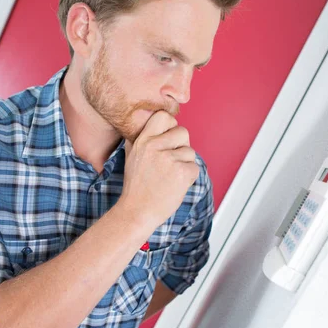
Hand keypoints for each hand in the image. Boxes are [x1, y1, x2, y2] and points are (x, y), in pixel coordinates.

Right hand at [120, 110, 199, 229]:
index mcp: (143, 140)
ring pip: (191, 152)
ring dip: (185, 164)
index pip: (164, 116)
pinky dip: (189, 177)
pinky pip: (195, 168)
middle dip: (181, 146)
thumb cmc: (136, 186)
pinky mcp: (182, 173)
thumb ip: (141, 138)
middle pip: (183, 132)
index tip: (168, 138)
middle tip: (171, 162)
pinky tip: (175, 185)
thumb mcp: (132, 156)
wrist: (137, 212)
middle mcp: (155, 146)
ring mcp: (169, 159)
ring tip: (170, 177)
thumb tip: (151, 123)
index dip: (171, 126)